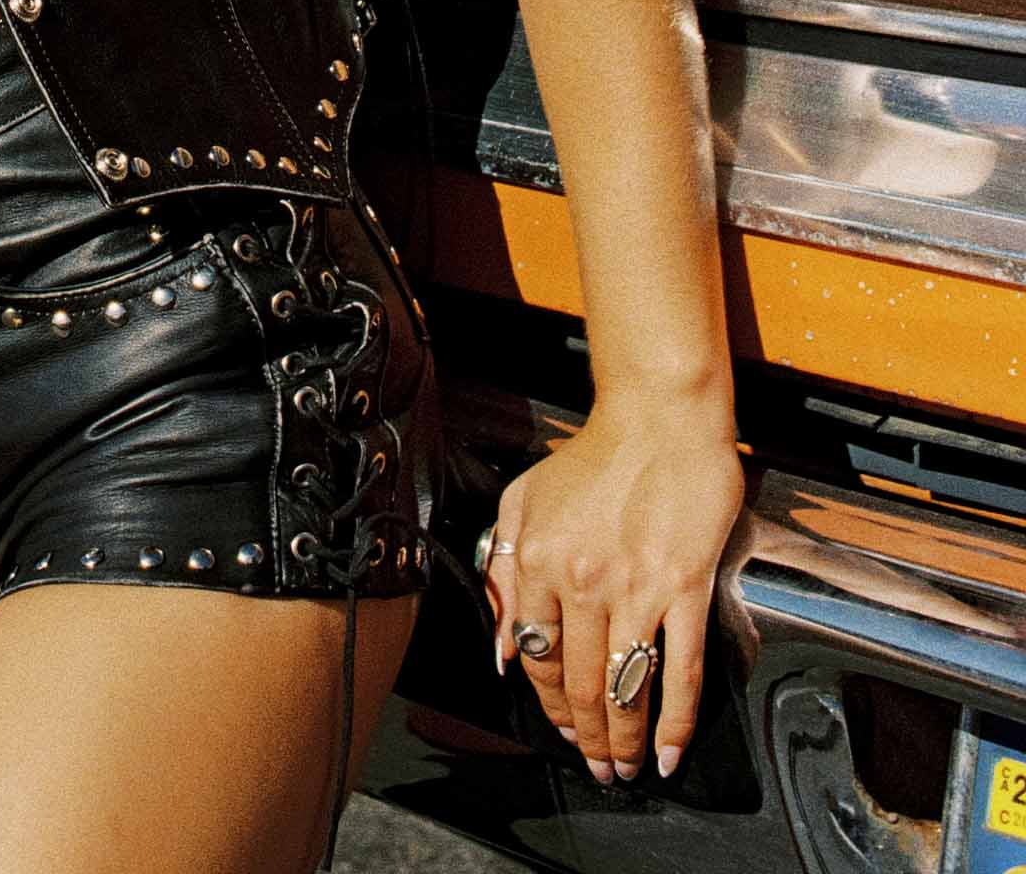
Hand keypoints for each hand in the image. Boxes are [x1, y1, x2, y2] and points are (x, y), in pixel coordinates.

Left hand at [481, 400, 743, 784]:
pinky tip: (669, 750)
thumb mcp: (524, 502)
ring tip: (627, 768)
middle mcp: (582, 581)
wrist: (659, 421)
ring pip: (623, 688)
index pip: (534, 654)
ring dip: (624, 741)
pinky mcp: (685, 589)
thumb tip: (505, 646)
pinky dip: (674, 721)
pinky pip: (679, 670)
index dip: (545, 703)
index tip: (559, 727)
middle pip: (577, 683)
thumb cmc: (594, 458)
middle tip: (596, 765)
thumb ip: (504, 572)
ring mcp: (636, 588)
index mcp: (538, 560)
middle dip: (586, 738)